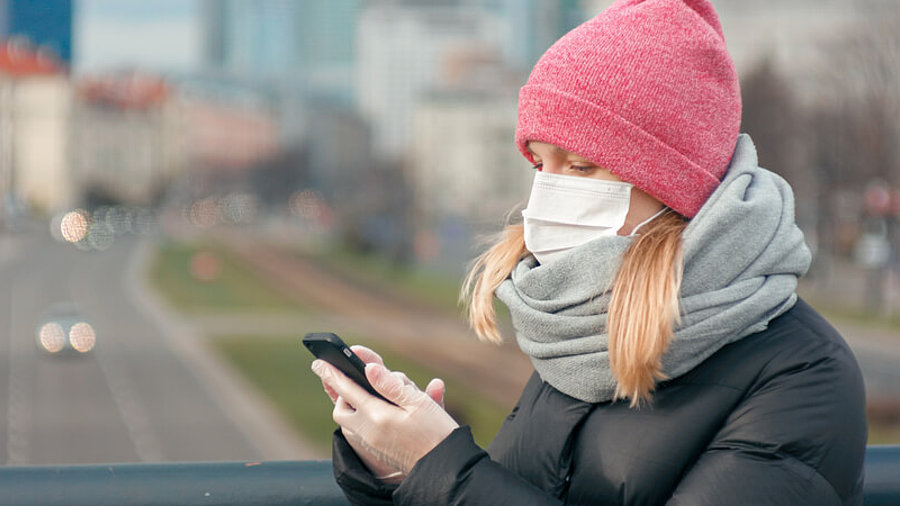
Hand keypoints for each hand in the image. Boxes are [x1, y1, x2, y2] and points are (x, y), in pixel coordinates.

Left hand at [312, 345, 457, 476]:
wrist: (444, 468)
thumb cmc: (437, 433)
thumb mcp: (419, 403)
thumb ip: (391, 385)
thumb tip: (369, 368)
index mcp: (378, 416)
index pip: (348, 390)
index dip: (333, 374)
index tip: (319, 362)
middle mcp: (369, 432)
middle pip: (341, 411)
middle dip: (341, 394)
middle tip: (351, 380)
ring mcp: (372, 444)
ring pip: (349, 423)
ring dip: (352, 407)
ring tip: (368, 395)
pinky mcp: (378, 451)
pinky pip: (360, 432)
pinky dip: (362, 418)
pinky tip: (379, 412)